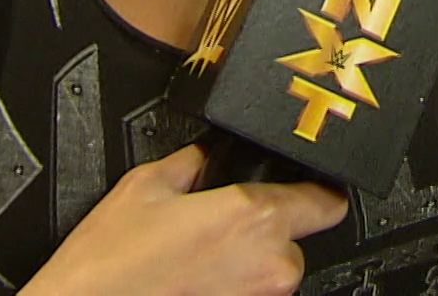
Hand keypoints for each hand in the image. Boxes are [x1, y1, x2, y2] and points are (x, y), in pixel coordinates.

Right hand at [28, 144, 347, 295]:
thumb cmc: (109, 265)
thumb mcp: (147, 185)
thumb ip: (194, 161)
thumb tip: (208, 155)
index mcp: (254, 217)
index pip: (328, 200)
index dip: (314, 190)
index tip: (303, 188)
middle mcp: (270, 265)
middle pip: (295, 239)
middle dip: (264, 232)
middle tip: (217, 229)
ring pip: (272, 272)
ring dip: (246, 264)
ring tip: (196, 260)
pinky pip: (250, 295)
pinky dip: (231, 288)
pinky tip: (194, 282)